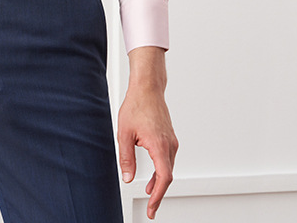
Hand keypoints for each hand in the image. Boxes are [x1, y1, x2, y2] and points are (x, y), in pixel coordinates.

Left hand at [117, 46, 177, 219]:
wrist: (147, 88)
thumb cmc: (137, 105)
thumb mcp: (125, 133)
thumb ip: (126, 158)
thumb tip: (128, 177)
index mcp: (159, 145)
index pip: (163, 178)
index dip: (158, 196)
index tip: (152, 207)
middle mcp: (169, 144)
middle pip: (167, 175)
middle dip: (159, 192)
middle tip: (151, 206)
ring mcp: (171, 140)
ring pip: (169, 167)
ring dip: (161, 181)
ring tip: (150, 191)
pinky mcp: (170, 137)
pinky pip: (168, 158)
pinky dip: (162, 169)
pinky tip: (155, 173)